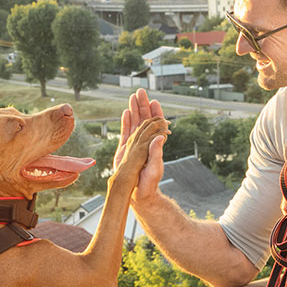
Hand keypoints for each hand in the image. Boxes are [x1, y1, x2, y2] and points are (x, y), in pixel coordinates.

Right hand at [115, 89, 165, 203]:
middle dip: (143, 106)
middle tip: (141, 92)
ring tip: (132, 97)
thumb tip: (161, 136)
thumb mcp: (154, 168)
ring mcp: (135, 145)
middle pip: (144, 120)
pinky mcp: (125, 150)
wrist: (138, 194)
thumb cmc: (149, 184)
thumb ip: (156, 153)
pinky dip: (126, 122)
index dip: (155, 113)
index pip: (155, 125)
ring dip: (134, 110)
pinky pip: (126, 132)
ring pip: (135, 123)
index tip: (154, 101)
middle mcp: (144, 143)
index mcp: (153, 145)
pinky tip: (126, 112)